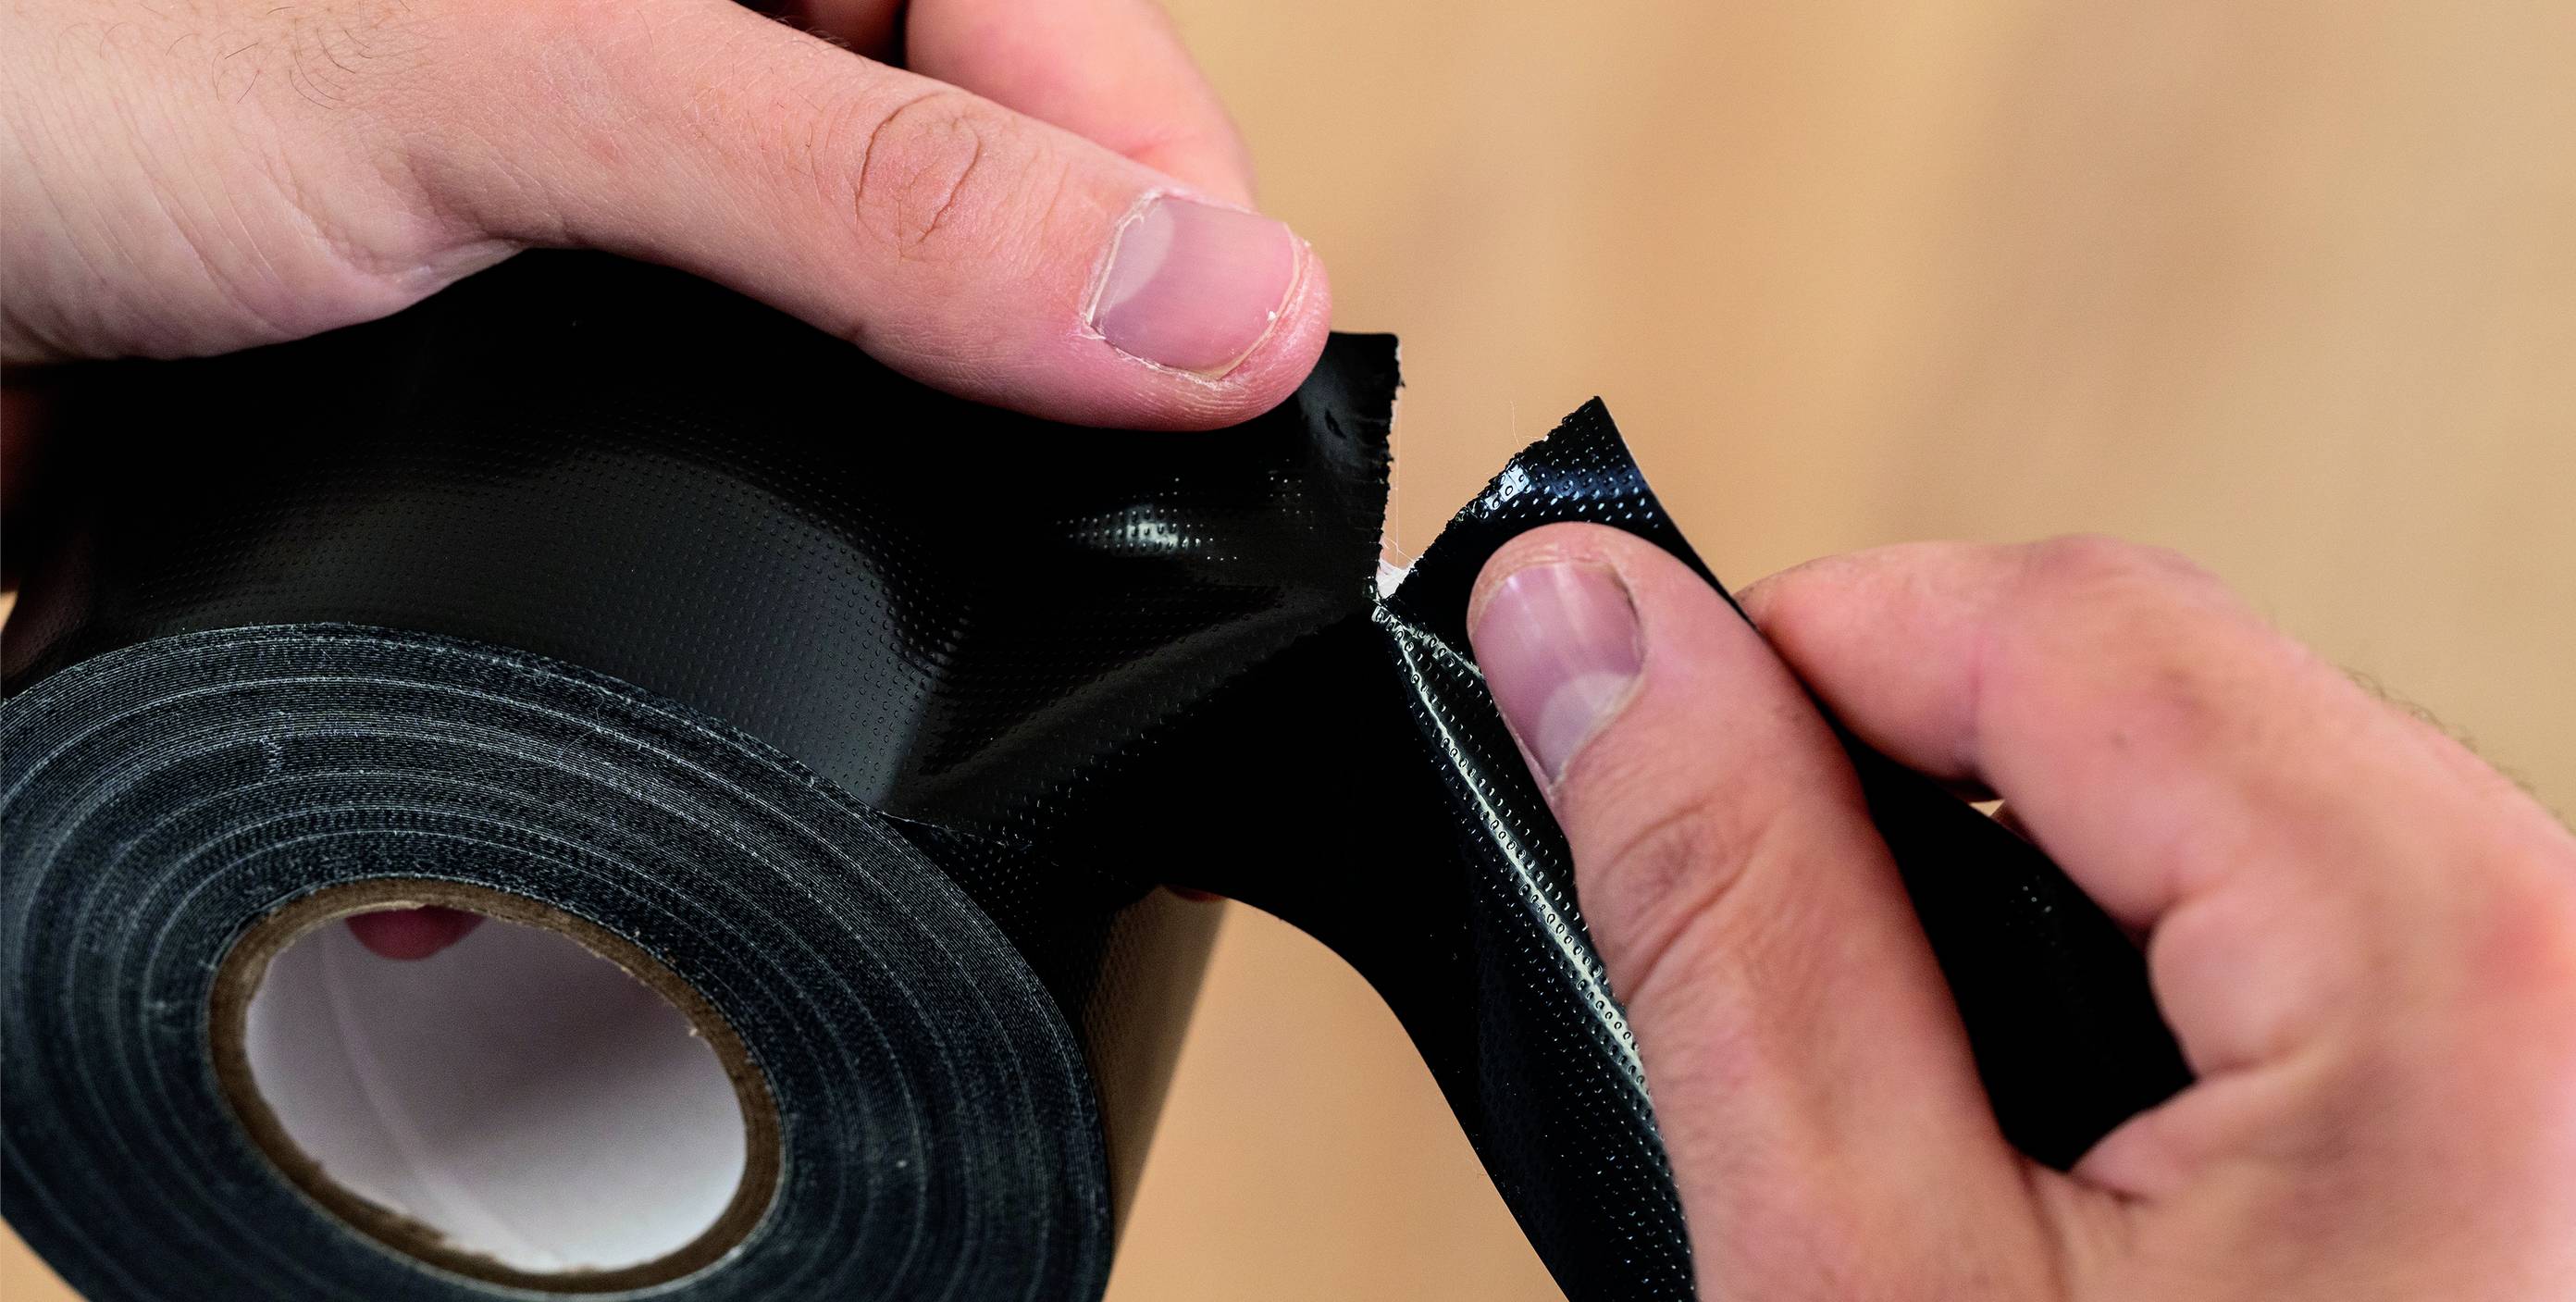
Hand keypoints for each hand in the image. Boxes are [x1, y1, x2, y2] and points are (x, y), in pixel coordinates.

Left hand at [6, 0, 1319, 960]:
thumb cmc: (48, 53)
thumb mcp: (513, 87)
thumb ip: (865, 199)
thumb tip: (1193, 298)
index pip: (1057, 13)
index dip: (1175, 183)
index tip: (1250, 368)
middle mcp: (692, 19)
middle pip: (1002, 160)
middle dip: (1070, 330)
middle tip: (1141, 484)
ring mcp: (621, 172)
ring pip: (888, 304)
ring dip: (939, 444)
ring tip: (1006, 557)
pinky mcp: (551, 324)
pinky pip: (752, 411)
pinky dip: (784, 519)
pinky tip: (806, 577)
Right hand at [1467, 525, 2575, 1300]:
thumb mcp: (1864, 1286)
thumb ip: (1724, 911)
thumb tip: (1596, 646)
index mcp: (2484, 998)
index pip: (2080, 625)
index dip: (1816, 635)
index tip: (1650, 695)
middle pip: (2206, 716)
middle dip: (1933, 777)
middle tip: (1739, 895)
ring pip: (2292, 832)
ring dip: (2059, 896)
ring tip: (1901, 1056)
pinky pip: (2384, 966)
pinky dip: (2190, 1001)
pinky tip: (2077, 1134)